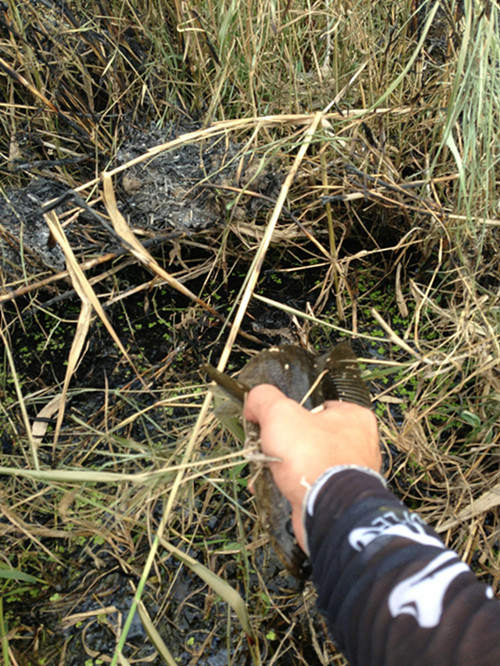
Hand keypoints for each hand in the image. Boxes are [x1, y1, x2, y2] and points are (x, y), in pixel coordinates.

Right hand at [243, 384, 380, 549]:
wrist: (327, 511)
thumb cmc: (312, 457)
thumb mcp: (280, 414)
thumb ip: (264, 399)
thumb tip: (254, 401)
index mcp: (354, 417)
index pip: (318, 406)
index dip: (292, 413)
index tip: (275, 423)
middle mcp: (359, 445)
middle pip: (311, 436)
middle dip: (285, 445)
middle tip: (269, 448)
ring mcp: (351, 474)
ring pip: (309, 464)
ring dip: (284, 468)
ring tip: (267, 470)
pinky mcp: (341, 499)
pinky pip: (311, 487)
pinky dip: (291, 489)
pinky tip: (274, 489)